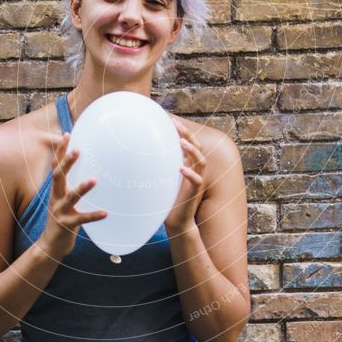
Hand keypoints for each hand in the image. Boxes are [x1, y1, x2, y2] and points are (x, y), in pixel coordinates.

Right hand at [40, 132, 107, 258]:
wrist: (50, 245)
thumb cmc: (62, 219)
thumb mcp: (64, 200)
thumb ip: (71, 186)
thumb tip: (90, 170)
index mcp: (55, 190)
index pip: (56, 166)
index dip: (61, 151)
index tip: (68, 135)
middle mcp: (55, 198)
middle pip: (58, 176)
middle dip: (67, 163)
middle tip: (78, 150)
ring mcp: (59, 212)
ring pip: (70, 197)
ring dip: (82, 188)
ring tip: (94, 180)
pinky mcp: (66, 225)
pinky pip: (81, 219)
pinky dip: (93, 215)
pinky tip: (106, 213)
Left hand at [164, 121, 206, 236]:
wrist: (177, 221)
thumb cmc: (167, 199)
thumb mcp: (162, 179)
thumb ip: (158, 166)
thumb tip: (140, 153)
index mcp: (188, 164)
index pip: (188, 143)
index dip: (182, 131)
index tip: (170, 119)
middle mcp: (195, 170)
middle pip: (197, 147)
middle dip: (188, 134)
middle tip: (176, 124)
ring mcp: (197, 180)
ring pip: (201, 161)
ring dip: (192, 151)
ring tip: (181, 142)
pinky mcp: (195, 192)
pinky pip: (197, 180)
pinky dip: (190, 173)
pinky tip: (180, 168)